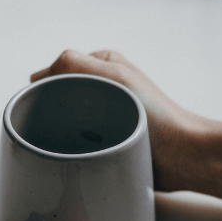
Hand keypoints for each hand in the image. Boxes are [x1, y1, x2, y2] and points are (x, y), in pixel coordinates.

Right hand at [32, 50, 221, 206]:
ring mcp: (105, 115)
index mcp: (104, 65)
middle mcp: (103, 88)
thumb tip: (37, 76)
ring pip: (66, 121)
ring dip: (60, 133)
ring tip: (64, 144)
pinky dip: (72, 148)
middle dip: (50, 111)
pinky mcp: (108, 141)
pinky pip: (78, 143)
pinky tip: (72, 156)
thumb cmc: (157, 115)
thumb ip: (75, 64)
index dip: (44, 87)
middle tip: (50, 129)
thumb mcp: (115, 76)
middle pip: (59, 97)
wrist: (184, 156)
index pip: (58, 70)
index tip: (40, 106)